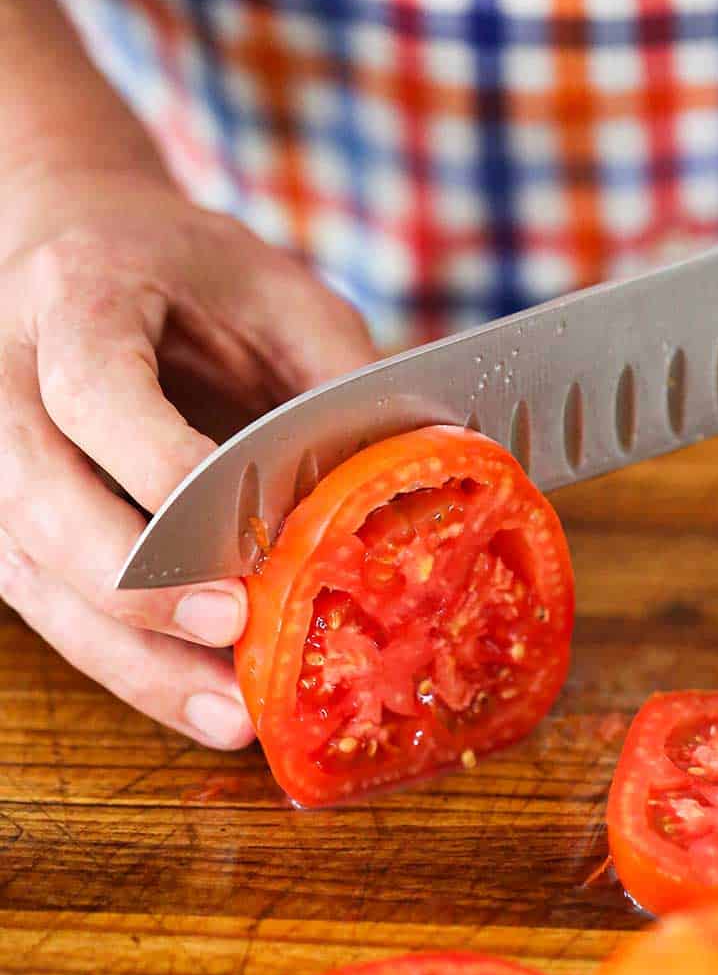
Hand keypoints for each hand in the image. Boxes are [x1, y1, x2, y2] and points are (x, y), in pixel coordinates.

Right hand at [0, 171, 374, 747]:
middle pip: (42, 505)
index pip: (95, 391)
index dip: (162, 469)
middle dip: (141, 587)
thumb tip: (419, 487)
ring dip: (138, 661)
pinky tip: (205, 706)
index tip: (247, 541)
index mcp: (75, 296)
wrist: (83, 257)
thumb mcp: (279, 294)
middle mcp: (4, 384)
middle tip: (233, 629)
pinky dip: (134, 669)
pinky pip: (59, 615)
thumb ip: (336, 380)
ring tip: (233, 717)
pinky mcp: (11, 532)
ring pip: (40, 582)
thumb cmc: (192, 278)